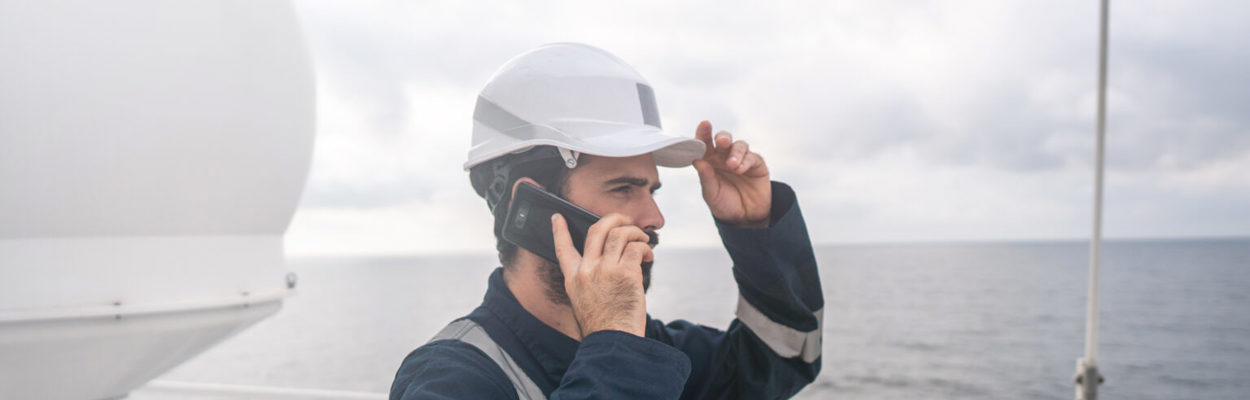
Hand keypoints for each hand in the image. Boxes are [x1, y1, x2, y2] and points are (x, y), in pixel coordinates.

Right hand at [551, 213, 651, 338]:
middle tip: (625, 220)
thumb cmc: (603, 326)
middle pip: (597, 230)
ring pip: (620, 234)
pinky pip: (636, 249)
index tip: (557, 216)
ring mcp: (605, 270)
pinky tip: (648, 256)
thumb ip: (588, 281)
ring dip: (635, 233)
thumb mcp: (583, 302)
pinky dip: (645, 249)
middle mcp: (587, 270)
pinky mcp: (626, 273)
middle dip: (614, 219)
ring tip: (643, 241)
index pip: (562, 248)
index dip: (559, 229)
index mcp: (573, 279)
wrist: (613, 341)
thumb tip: (606, 260)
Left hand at [692, 121, 771, 226]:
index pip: (704, 144)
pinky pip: (752, 156)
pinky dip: (746, 161)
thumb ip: (705, 177)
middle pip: (723, 139)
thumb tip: (697, 161)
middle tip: (721, 141)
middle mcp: (724, 157)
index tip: (704, 125)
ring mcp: (740, 159)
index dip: (703, 133)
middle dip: (722, 137)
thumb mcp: (711, 193)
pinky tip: (741, 169)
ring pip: (739, 145)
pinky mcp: (756, 164)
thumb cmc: (724, 203)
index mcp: (709, 161)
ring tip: (732, 165)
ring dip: (735, 152)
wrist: (745, 218)